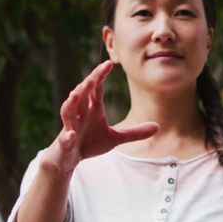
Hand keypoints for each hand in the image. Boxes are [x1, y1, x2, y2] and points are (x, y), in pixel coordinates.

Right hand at [44, 61, 158, 172]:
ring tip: (76, 93)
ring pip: (68, 111)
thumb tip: (158, 127)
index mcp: (93, 110)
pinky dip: (67, 135)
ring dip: (71, 102)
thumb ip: (134, 132)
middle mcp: (80, 114)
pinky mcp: (64, 142)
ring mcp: (70, 127)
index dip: (100, 76)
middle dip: (88, 83)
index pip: (96, 89)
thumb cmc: (90, 143)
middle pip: (82, 94)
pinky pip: (65, 137)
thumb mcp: (115, 138)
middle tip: (97, 72)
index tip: (109, 63)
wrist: (69, 158)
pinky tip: (71, 134)